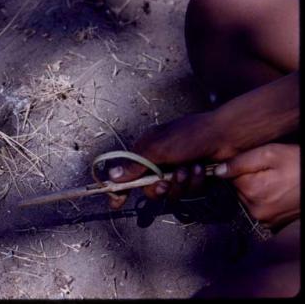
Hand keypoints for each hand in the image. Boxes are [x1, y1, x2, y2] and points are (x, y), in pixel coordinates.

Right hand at [107, 112, 236, 208]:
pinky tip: (201, 169)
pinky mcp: (193, 178)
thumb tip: (111, 176)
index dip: (120, 188)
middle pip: (149, 188)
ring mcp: (177, 170)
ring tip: (190, 168)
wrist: (226, 136)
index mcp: (146, 150)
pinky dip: (195, 183)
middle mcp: (160, 162)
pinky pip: (189, 192)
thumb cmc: (189, 136)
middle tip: (165, 183)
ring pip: (171, 193)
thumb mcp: (158, 149)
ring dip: (181, 184)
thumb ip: (135, 165)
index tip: (117, 202)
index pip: (127, 172)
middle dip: (158, 188)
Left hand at [214, 143, 299, 228]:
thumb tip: (216, 171)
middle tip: (267, 171)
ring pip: (246, 199)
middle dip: (246, 179)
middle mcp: (254, 209)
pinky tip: (276, 192)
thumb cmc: (299, 164)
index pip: (228, 177)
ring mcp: (263, 219)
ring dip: (254, 190)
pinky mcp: (271, 224)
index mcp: (251, 190)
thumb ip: (240, 162)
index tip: (250, 163)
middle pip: (237, 189)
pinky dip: (262, 199)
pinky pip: (257, 208)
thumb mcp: (270, 154)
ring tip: (274, 181)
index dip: (237, 167)